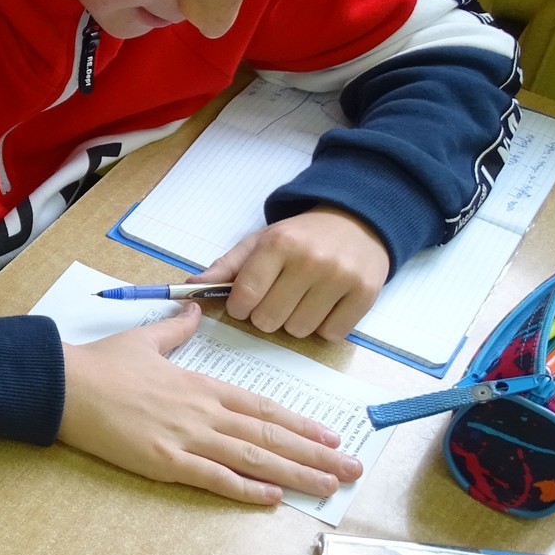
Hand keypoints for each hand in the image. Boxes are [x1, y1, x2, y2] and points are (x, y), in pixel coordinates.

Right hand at [57, 306, 362, 503]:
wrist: (66, 384)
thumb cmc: (101, 364)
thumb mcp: (145, 339)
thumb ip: (176, 329)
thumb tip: (194, 309)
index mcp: (203, 385)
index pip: (265, 408)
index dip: (302, 424)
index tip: (333, 437)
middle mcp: (205, 412)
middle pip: (272, 435)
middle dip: (316, 454)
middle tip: (353, 469)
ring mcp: (188, 437)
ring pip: (254, 457)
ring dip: (296, 473)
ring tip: (329, 486)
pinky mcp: (166, 462)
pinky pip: (214, 478)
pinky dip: (246, 488)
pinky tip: (273, 497)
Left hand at [189, 207, 390, 341]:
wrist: (357, 221)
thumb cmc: (301, 237)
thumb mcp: (260, 242)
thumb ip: (226, 267)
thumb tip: (190, 287)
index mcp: (279, 244)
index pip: (244, 296)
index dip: (239, 307)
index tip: (246, 301)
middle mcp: (311, 260)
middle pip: (269, 320)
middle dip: (266, 316)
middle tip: (277, 299)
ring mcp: (340, 277)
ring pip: (299, 331)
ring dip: (294, 323)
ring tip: (302, 300)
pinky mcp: (365, 293)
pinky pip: (331, 333)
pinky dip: (324, 327)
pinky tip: (324, 305)